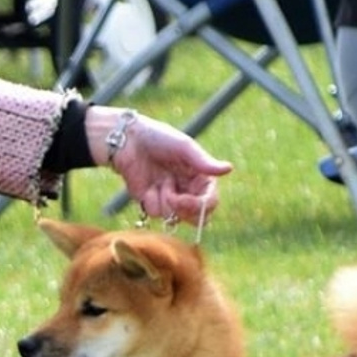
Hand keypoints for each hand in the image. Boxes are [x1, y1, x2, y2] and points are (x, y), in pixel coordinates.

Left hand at [87, 106, 231, 223]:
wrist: (128, 141)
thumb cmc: (159, 139)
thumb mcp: (183, 148)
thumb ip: (204, 162)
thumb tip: (229, 168)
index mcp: (200, 178)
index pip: (210, 201)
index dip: (201, 206)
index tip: (185, 200)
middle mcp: (187, 191)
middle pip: (196, 216)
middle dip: (185, 210)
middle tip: (173, 198)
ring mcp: (169, 198)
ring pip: (175, 217)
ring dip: (166, 202)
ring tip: (159, 181)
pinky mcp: (151, 202)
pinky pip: (155, 213)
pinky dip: (151, 201)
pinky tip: (147, 186)